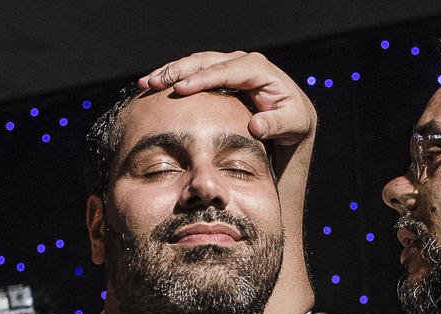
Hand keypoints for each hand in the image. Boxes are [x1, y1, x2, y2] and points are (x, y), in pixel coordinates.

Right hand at [140, 51, 315, 146]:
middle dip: (177, 71)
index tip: (180, 90)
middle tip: (153, 83)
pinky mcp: (220, 75)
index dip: (201, 79)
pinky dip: (174, 79)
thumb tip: (257, 125)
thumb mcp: (294, 125)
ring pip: (195, 64)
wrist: (292, 117)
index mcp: (258, 69)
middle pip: (204, 62)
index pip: (225, 71)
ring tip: (147, 83)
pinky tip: (155, 87)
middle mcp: (242, 62)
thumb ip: (278, 125)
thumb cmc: (294, 121)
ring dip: (170, 72)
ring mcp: (229, 67)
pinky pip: (194, 73)